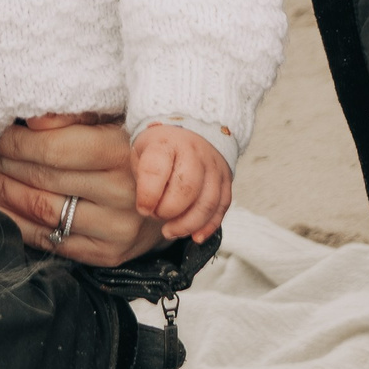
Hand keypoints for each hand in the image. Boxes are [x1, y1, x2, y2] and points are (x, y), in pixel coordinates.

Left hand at [0, 114, 165, 267]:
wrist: (173, 197)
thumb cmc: (133, 150)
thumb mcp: (114, 120)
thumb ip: (74, 117)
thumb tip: (31, 117)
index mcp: (123, 152)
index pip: (53, 150)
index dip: (13, 142)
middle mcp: (123, 193)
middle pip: (42, 179)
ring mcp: (116, 229)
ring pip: (42, 211)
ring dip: (0, 194)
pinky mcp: (108, 255)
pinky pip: (51, 241)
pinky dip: (16, 224)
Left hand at [132, 124, 232, 241]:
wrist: (191, 131)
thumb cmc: (160, 148)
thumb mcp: (141, 152)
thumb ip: (143, 177)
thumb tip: (148, 208)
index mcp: (168, 142)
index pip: (158, 169)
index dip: (149, 194)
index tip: (143, 208)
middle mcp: (195, 152)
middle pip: (187, 188)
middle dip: (169, 210)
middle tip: (156, 216)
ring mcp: (214, 166)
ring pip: (208, 202)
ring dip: (188, 224)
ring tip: (170, 231)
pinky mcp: (227, 180)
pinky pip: (222, 207)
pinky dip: (209, 226)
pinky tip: (195, 237)